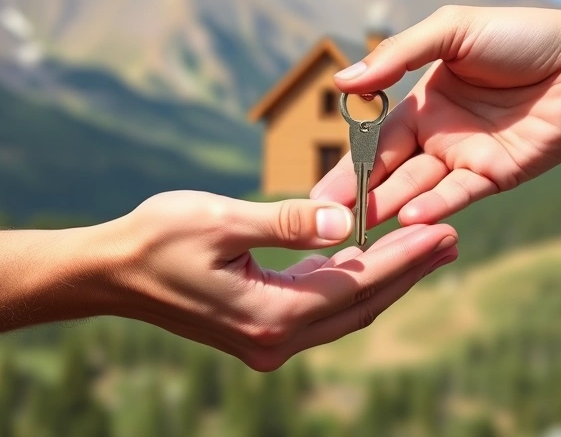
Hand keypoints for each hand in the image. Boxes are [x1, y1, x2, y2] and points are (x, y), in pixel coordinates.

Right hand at [101, 192, 457, 370]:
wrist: (108, 272)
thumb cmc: (158, 237)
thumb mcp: (223, 219)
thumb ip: (290, 223)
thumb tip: (349, 222)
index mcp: (270, 314)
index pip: (357, 285)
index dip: (404, 258)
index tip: (444, 233)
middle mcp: (274, 339)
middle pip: (361, 305)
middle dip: (408, 272)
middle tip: (451, 239)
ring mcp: (266, 340)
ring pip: (344, 310)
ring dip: (386, 280)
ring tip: (426, 248)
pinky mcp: (259, 330)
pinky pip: (320, 309)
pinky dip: (351, 285)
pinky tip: (371, 259)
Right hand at [311, 6, 560, 224]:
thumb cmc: (522, 36)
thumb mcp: (453, 31)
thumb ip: (398, 55)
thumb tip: (342, 81)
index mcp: (423, 101)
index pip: (376, 138)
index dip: (349, 164)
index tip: (317, 192)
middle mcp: (439, 133)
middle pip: (391, 170)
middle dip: (359, 196)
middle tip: (325, 222)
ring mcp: (467, 157)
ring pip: (419, 188)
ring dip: (391, 208)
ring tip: (361, 228)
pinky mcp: (497, 175)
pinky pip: (459, 194)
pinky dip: (435, 207)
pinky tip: (410, 217)